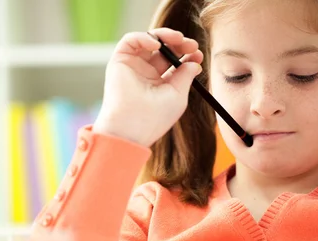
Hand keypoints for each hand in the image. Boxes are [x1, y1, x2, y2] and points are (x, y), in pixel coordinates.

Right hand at [93, 28, 203, 147]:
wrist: (131, 127)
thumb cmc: (155, 117)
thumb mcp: (178, 96)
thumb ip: (186, 76)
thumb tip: (194, 63)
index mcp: (159, 84)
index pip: (174, 63)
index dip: (187, 55)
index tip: (198, 55)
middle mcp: (145, 74)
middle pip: (164, 49)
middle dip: (180, 43)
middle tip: (192, 45)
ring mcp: (132, 67)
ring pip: (149, 41)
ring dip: (165, 36)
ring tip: (179, 39)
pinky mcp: (119, 62)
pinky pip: (131, 41)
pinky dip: (144, 37)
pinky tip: (157, 44)